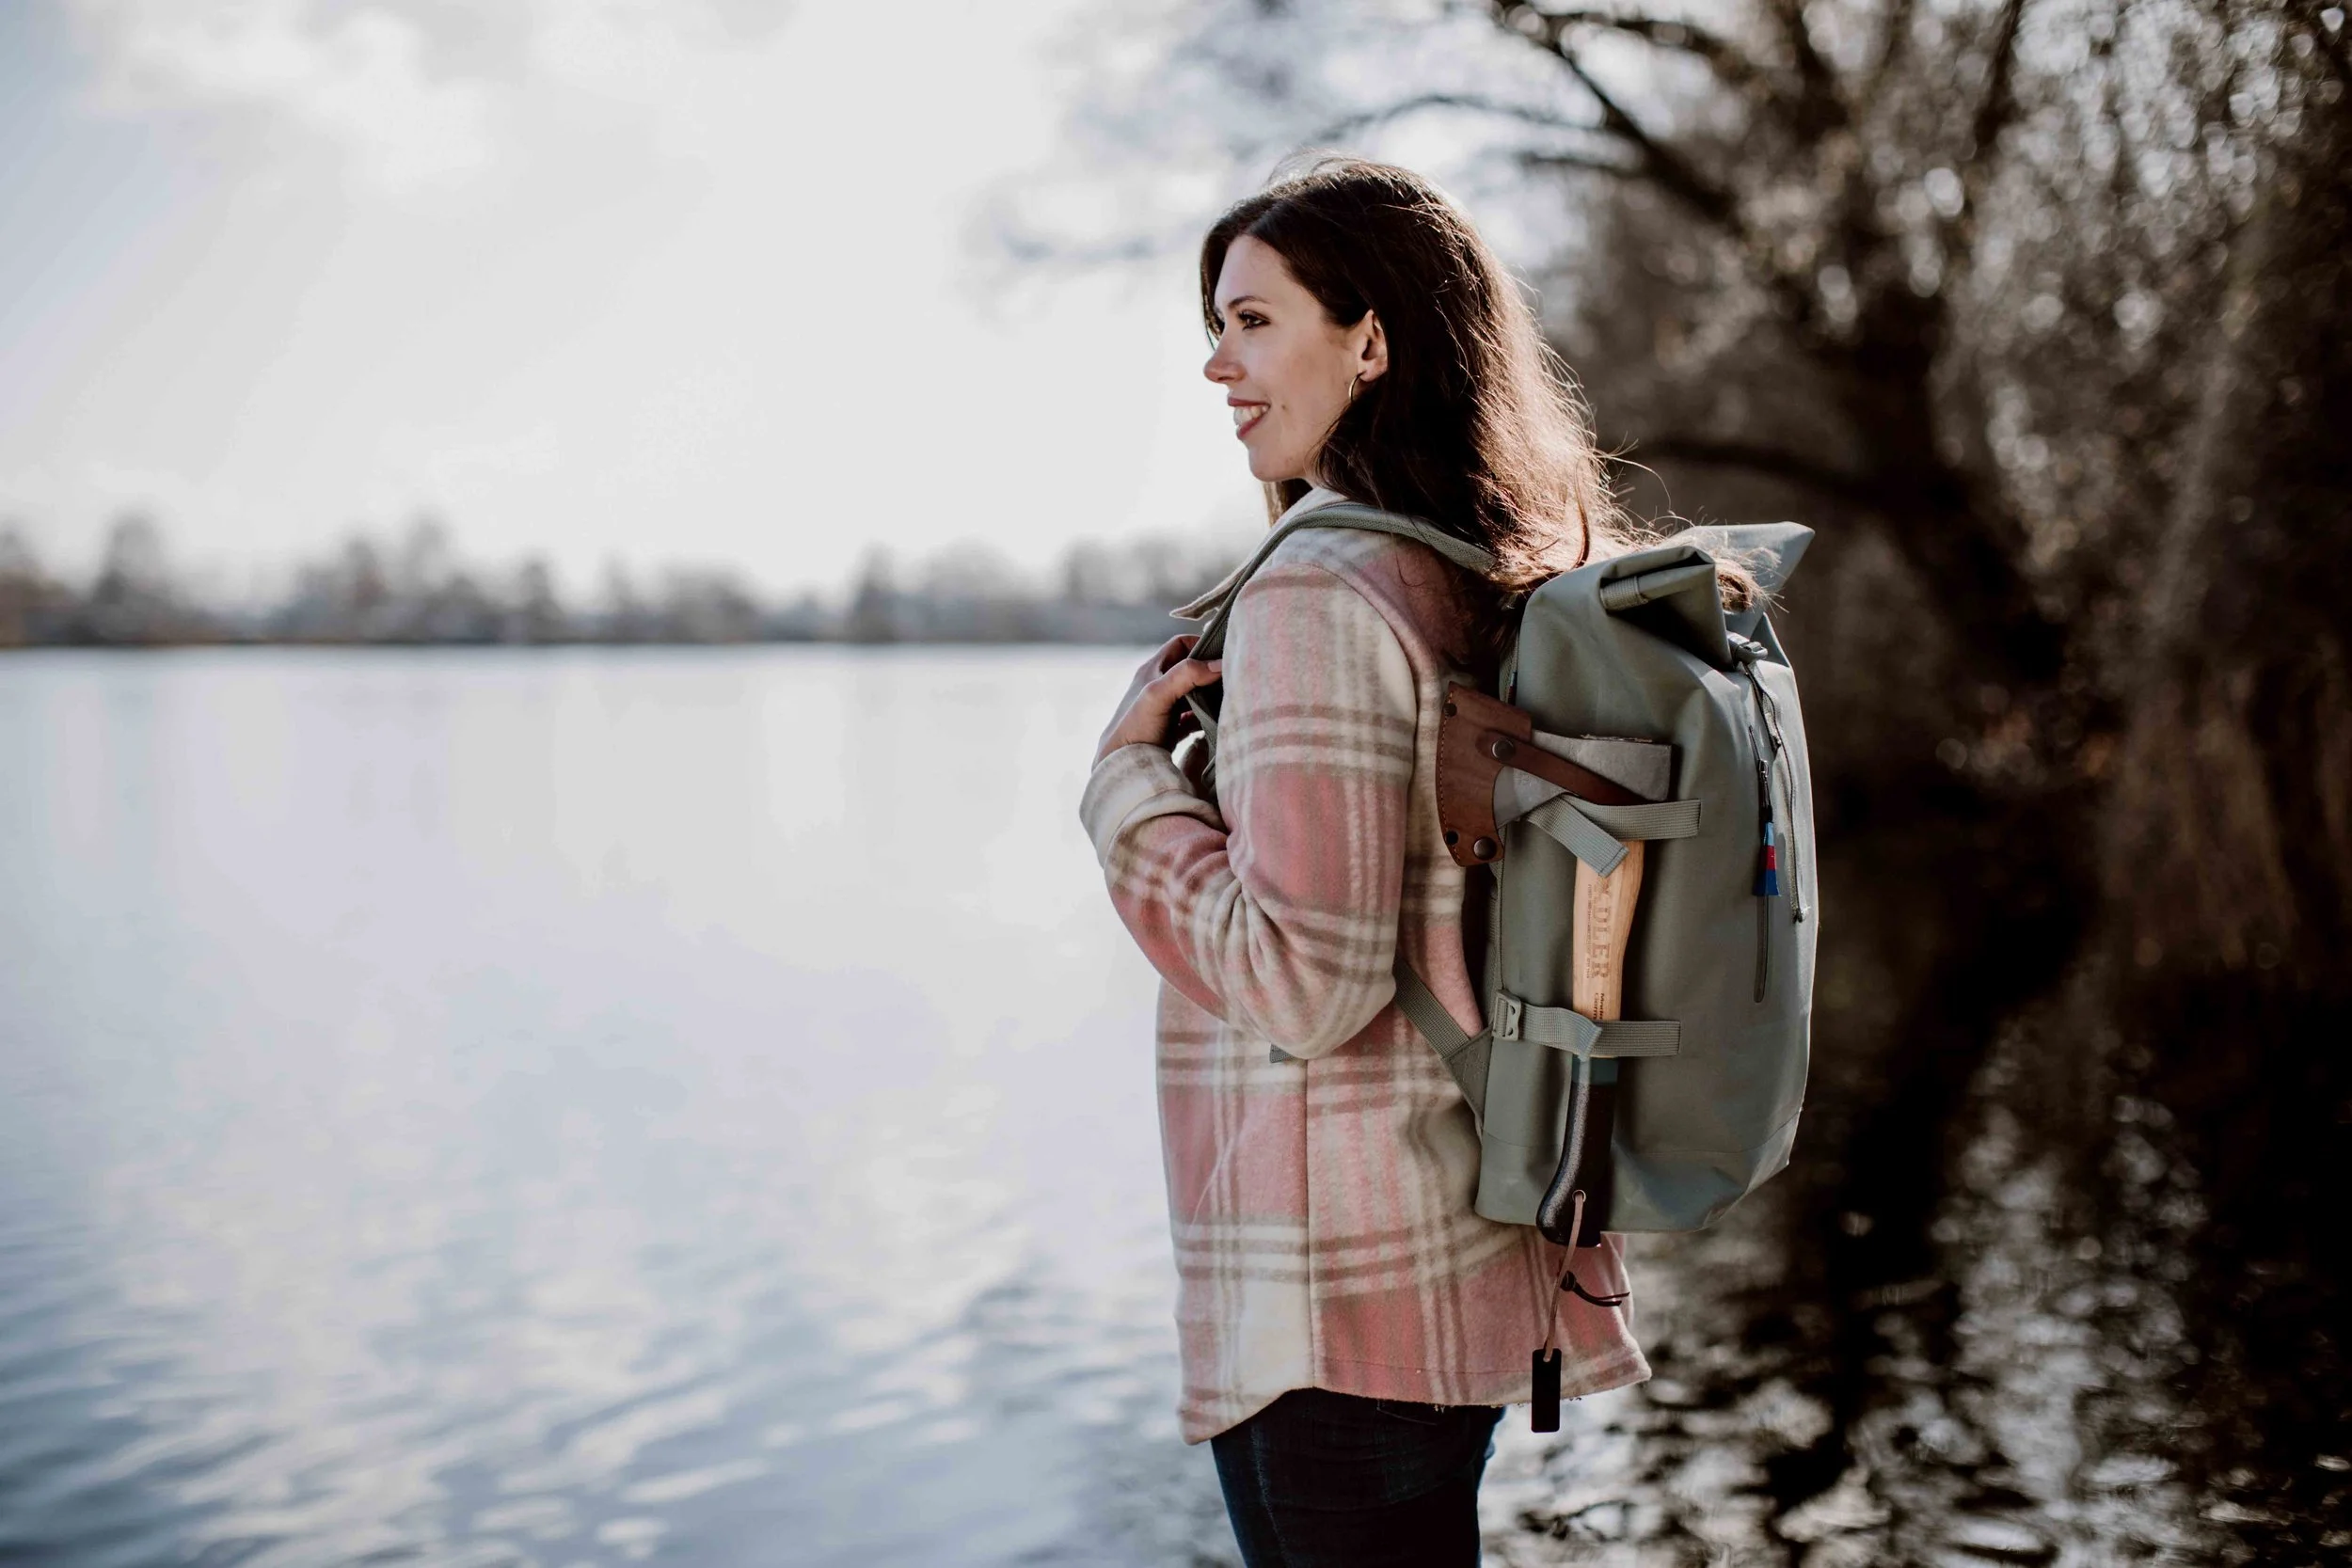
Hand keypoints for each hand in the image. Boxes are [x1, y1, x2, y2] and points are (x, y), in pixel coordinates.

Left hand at [1096, 634, 1222, 763]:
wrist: (1122, 764)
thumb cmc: (1134, 727)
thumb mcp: (1158, 694)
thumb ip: (1186, 675)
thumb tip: (1219, 664)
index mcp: (1153, 669)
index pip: (1181, 644)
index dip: (1201, 644)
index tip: (1221, 655)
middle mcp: (1159, 685)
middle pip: (1191, 668)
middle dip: (1210, 671)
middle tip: (1231, 677)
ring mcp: (1166, 706)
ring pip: (1194, 693)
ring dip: (1211, 695)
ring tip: (1229, 698)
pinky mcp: (1171, 727)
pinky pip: (1194, 717)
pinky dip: (1207, 717)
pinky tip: (1217, 722)